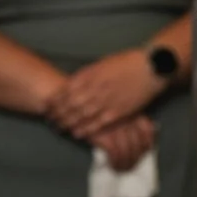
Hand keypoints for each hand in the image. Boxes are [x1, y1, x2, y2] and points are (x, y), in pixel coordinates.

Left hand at [45, 50, 162, 140]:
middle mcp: (95, 88)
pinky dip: (86, 129)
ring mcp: (106, 101)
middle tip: (49, 120)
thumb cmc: (127, 62)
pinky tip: (77, 133)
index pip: (65, 90)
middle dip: (57, 114)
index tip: (46, 105)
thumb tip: (74, 83)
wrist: (150, 67)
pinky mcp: (118, 112)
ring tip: (59, 128)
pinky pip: (98, 124)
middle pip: (70, 105)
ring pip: (81, 116)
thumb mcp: (103, 63)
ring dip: (68, 123)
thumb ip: (88, 74)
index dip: (54, 100)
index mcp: (90, 75)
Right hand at [89, 115, 156, 172]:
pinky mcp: (105, 134)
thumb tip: (142, 142)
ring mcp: (116, 127)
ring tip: (122, 169)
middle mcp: (127, 119)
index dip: (147, 145)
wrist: (75, 108)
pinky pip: (116, 153)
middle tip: (131, 166)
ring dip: (126, 164)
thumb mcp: (116, 112)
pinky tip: (114, 166)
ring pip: (128, 151)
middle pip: (138, 144)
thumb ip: (129, 121)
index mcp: (132, 112)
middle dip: (136, 159)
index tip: (143, 153)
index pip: (148, 131)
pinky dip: (116, 163)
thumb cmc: (96, 112)